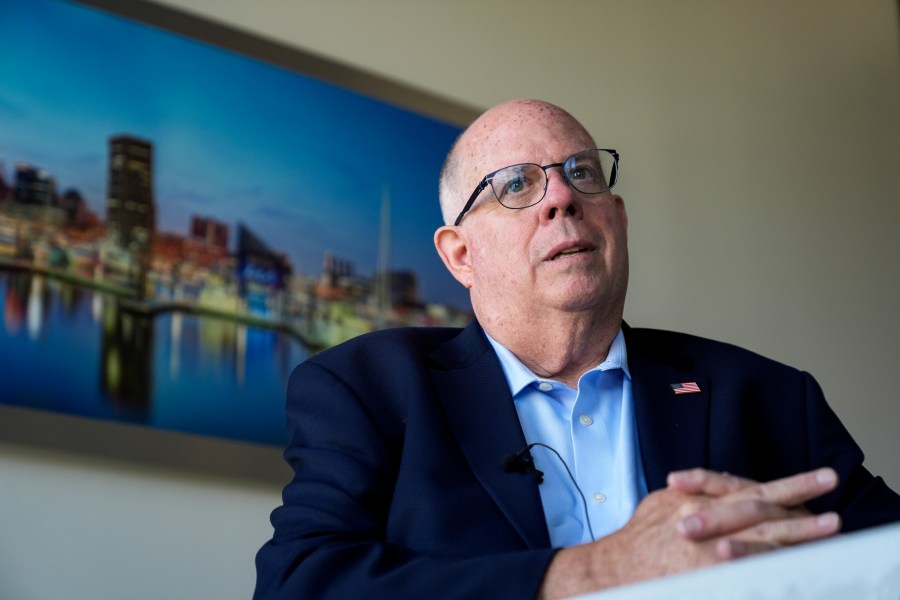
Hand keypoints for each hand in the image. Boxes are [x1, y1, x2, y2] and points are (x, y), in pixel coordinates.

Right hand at [538, 467, 840, 598]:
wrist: (616, 567)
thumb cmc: (639, 536)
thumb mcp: (663, 502)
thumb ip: (692, 494)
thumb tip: (715, 486)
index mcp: (698, 501)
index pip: (750, 489)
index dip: (789, 485)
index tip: (820, 480)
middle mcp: (706, 522)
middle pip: (762, 511)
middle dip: (800, 506)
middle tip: (834, 505)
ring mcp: (708, 552)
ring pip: (761, 541)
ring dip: (798, 535)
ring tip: (828, 528)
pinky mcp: (708, 575)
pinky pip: (745, 573)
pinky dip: (769, 569)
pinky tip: (796, 569)